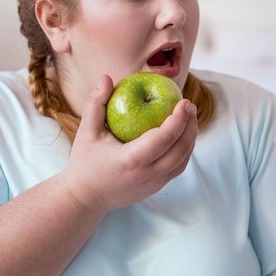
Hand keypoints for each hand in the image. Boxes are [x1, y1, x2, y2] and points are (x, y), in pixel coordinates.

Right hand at [60, 74, 197, 212]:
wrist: (86, 198)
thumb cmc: (85, 161)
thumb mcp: (86, 132)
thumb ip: (95, 103)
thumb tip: (105, 77)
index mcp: (131, 160)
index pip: (164, 139)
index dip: (179, 119)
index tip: (184, 100)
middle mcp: (147, 175)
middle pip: (180, 149)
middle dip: (190, 124)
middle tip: (189, 104)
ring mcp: (155, 183)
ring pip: (183, 159)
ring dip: (190, 137)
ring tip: (189, 116)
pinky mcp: (157, 187)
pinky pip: (178, 166)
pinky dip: (185, 149)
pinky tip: (183, 133)